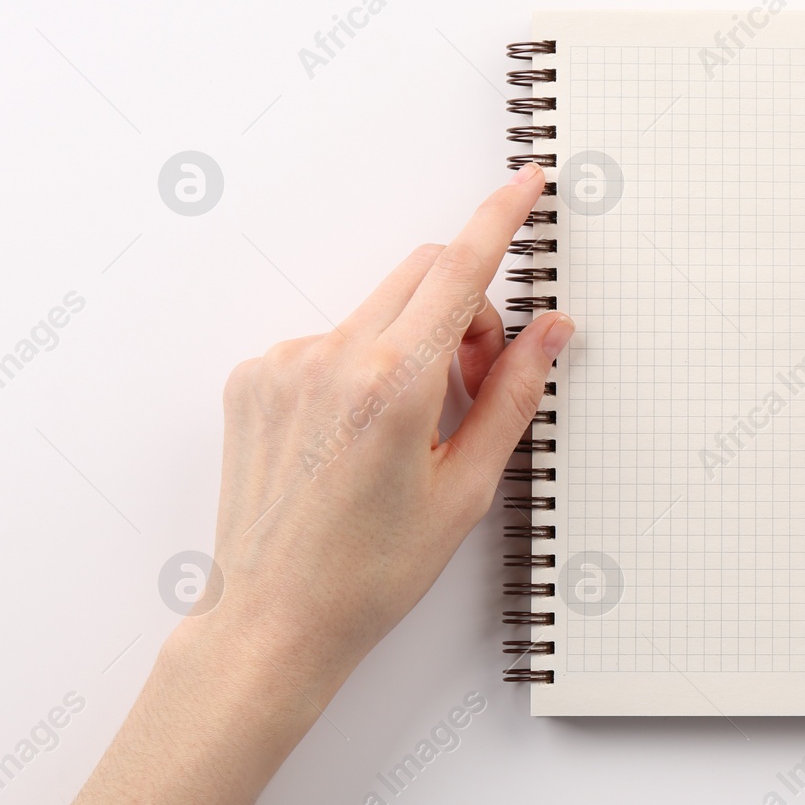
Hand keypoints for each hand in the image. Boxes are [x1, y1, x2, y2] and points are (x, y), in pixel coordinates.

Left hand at [193, 165, 571, 691]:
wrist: (272, 619)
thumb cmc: (372, 571)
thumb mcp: (467, 488)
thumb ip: (513, 395)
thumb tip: (552, 331)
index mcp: (393, 384)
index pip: (461, 269)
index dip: (500, 219)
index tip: (526, 185)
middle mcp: (331, 357)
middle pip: (422, 276)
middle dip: (467, 308)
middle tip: (480, 378)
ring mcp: (283, 363)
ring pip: (377, 310)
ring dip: (414, 339)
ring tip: (414, 424)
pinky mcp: (253, 377)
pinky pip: (328, 339)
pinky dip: (361, 365)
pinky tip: (359, 434)